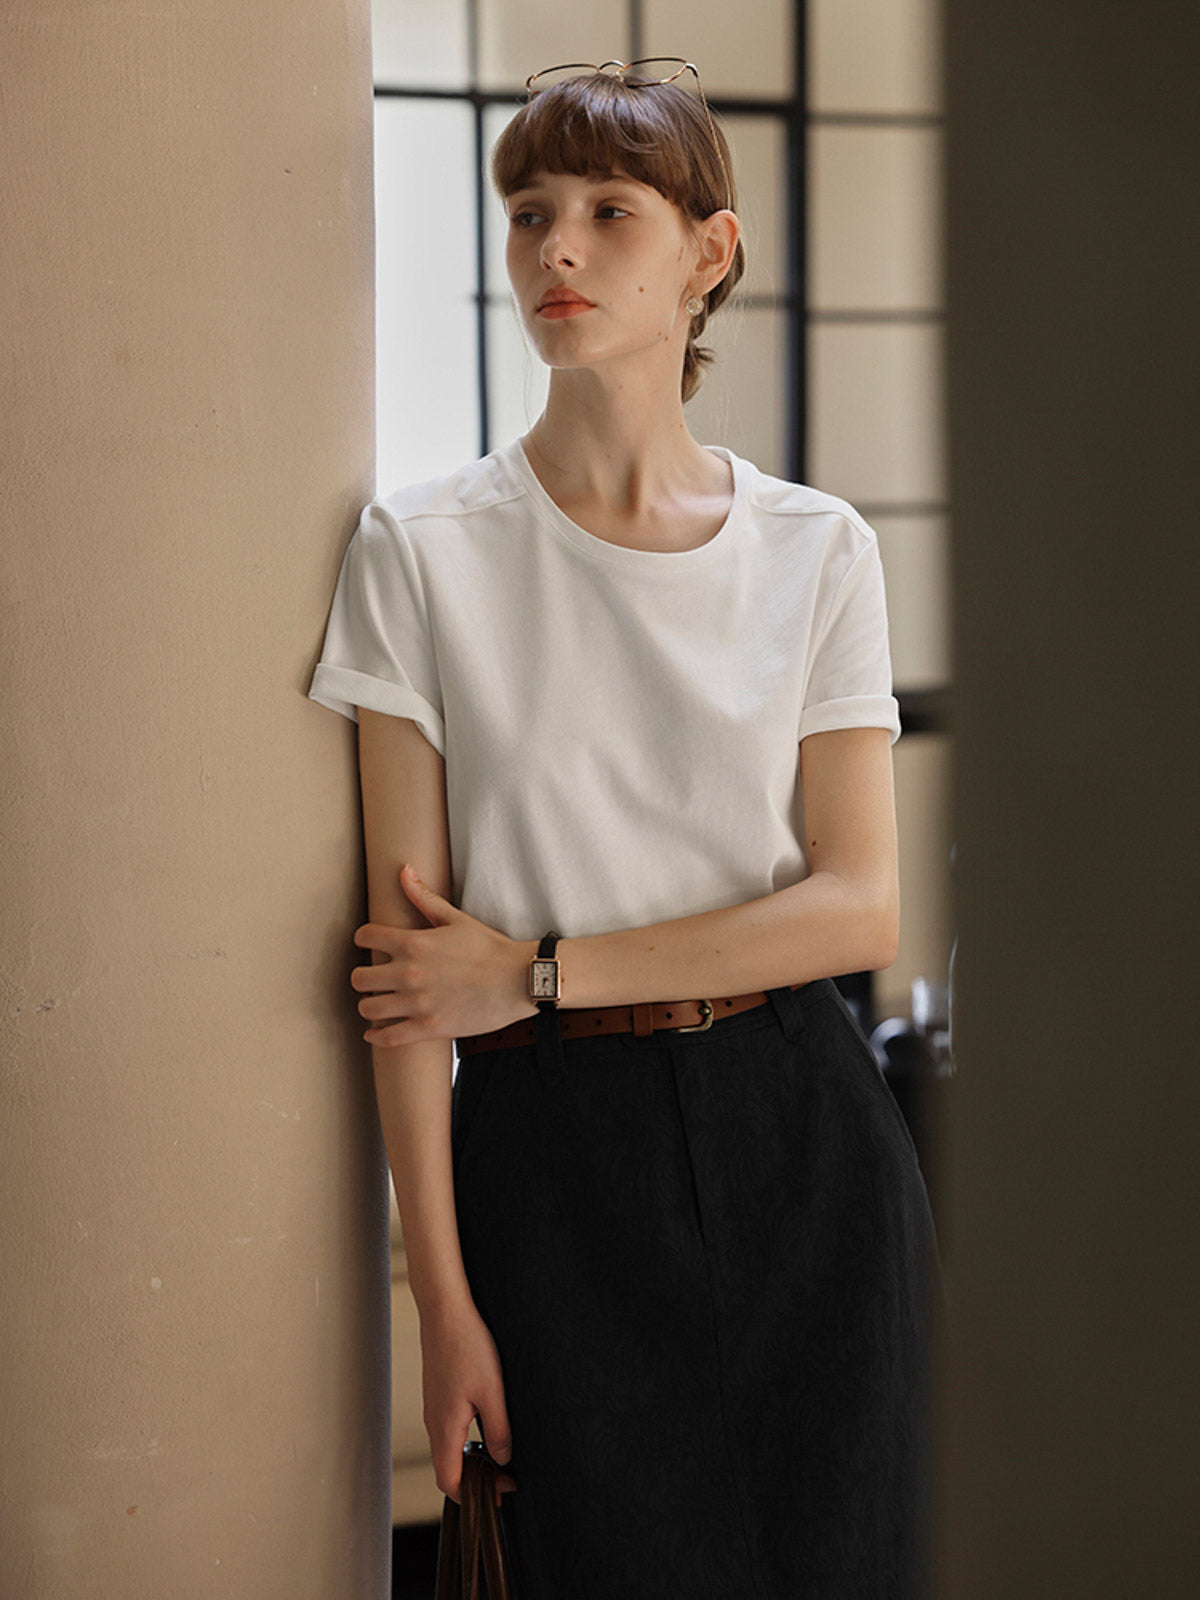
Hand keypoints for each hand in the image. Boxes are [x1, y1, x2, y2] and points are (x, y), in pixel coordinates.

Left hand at [351, 865, 536, 1045]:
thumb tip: (404, 871)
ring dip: (369, 1006)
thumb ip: (424, 897)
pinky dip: (376, 1036)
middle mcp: (409, 974)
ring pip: (368, 1009)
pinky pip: (387, 1038)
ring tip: (378, 1003)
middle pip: (359, 978)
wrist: (517, 980)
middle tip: (373, 979)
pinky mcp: (428, 1028)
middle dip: (362, 977)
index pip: (366, 937)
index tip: (369, 944)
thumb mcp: (456, 918)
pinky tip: (376, 1031)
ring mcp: (417, 1003)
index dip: (364, 939)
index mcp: (413, 943)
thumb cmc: (490, 948)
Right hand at [421, 1300, 517, 1504]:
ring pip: (448, 1448)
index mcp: (446, 1428)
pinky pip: (447, 1430)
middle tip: (505, 1476)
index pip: (449, 1481)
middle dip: (475, 1480)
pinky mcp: (437, 1394)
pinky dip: (464, 1440)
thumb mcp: (493, 1392)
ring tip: (498, 1454)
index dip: (473, 1495)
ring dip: (470, 1459)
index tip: (501, 1489)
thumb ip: (498, 1430)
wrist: (445, 1311)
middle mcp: (434, 1422)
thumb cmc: (468, 1347)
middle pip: (448, 1468)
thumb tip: (501, 1459)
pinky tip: (485, 1426)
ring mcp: (433, 1407)